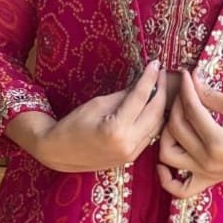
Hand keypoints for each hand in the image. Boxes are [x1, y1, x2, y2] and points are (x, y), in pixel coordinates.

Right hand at [7, 60, 165, 171]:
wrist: (60, 153)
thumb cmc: (73, 125)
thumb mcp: (98, 104)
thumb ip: (124, 95)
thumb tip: (143, 82)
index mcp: (116, 130)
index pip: (140, 98)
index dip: (150, 78)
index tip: (156, 64)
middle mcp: (128, 145)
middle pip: (155, 113)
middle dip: (161, 90)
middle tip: (162, 73)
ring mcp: (132, 154)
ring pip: (157, 126)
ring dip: (161, 105)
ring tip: (160, 86)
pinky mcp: (132, 158)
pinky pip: (150, 135)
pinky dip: (154, 119)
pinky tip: (153, 106)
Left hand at [156, 69, 222, 197]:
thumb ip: (211, 96)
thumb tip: (191, 81)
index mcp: (217, 141)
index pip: (191, 110)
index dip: (186, 89)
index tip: (186, 75)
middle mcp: (207, 160)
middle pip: (176, 129)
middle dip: (176, 105)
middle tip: (184, 93)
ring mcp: (205, 173)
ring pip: (168, 155)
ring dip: (165, 135)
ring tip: (176, 121)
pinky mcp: (207, 181)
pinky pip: (178, 189)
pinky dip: (166, 179)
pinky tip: (162, 164)